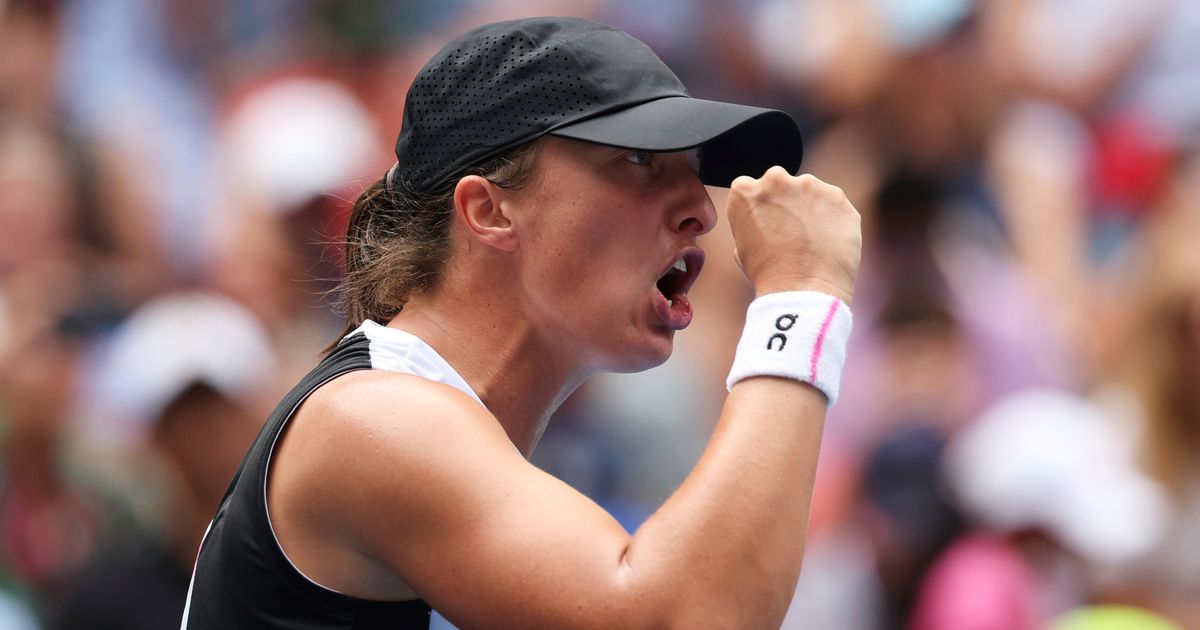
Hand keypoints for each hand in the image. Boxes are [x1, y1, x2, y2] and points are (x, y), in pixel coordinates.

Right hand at [726, 168, 861, 302]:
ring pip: (809, 192)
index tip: (766, 225)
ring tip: (811, 242)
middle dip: (785, 203)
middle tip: (791, 233)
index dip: (760, 209)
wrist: (803, 290)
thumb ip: (752, 221)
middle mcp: (775, 179)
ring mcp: (809, 185)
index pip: (749, 188)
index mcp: (744, 191)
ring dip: (810, 209)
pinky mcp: (837, 196)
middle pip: (780, 184)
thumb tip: (766, 220)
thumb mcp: (741, 247)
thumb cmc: (768, 275)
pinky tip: (827, 242)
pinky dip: (832, 218)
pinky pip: (833, 204)